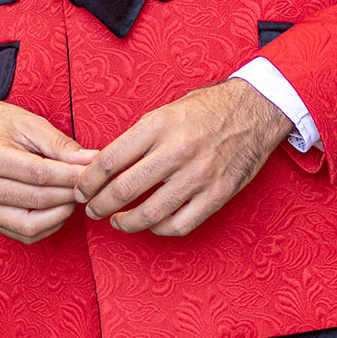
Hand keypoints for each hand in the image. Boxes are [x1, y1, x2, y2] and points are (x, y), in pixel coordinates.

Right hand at [0, 95, 96, 244]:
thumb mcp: (29, 123)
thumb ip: (60, 144)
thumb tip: (89, 160)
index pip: (39, 174)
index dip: (70, 176)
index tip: (92, 171)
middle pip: (37, 199)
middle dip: (70, 193)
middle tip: (90, 183)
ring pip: (31, 225)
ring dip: (61, 213)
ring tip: (75, 195)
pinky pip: (23, 234)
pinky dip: (47, 225)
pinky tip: (59, 208)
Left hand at [73, 78, 292, 237]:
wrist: (256, 109)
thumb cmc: (207, 108)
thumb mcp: (168, 110)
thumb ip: (140, 137)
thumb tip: (106, 165)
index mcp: (160, 124)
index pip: (110, 160)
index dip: (88, 181)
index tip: (80, 189)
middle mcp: (178, 150)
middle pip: (124, 190)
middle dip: (100, 205)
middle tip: (92, 209)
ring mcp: (200, 174)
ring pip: (150, 213)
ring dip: (126, 223)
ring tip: (117, 221)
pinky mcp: (218, 193)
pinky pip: (180, 223)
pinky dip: (160, 229)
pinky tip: (152, 224)